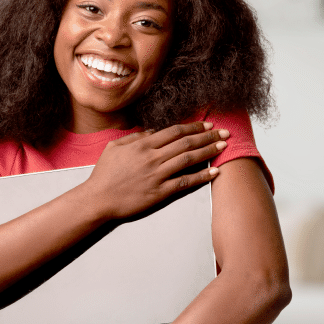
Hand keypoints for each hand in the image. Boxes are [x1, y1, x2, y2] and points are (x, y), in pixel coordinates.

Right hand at [83, 121, 228, 219]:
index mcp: (143, 144)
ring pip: (189, 159)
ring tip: (224, 146)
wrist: (97, 199)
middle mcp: (153, 157)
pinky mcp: (160, 192)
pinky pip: (185, 182)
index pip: (175, 131)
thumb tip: (153, 132)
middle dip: (208, 135)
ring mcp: (157, 175)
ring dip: (209, 151)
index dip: (194, 127)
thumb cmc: (104, 174)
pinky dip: (201, 176)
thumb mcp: (115, 147)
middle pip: (186, 143)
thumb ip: (135, 137)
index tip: (208, 124)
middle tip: (225, 132)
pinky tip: (215, 172)